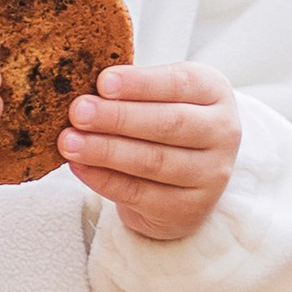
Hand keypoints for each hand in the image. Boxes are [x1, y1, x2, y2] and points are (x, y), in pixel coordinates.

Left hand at [60, 61, 241, 241]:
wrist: (184, 182)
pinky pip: (139, 193)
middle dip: (118, 118)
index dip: (140, 84)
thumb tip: (87, 90)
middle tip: (78, 112)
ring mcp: (210, 175)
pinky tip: (78, 166)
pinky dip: (103, 179)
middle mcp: (222, 133)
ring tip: (68, 141)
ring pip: (153, 161)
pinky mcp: (189, 209)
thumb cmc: (164, 124)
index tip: (102, 82)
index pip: (180, 83)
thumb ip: (133, 90)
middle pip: (168, 124)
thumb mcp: (160, 96)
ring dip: (105, 150)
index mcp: (215, 92)